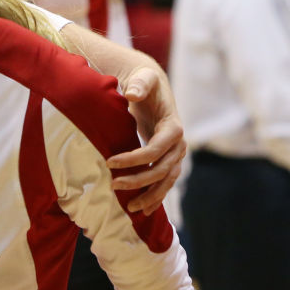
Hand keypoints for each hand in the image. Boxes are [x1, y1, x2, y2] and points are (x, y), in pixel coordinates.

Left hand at [107, 65, 186, 214]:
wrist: (153, 88)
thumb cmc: (145, 82)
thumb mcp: (143, 78)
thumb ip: (139, 84)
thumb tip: (130, 94)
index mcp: (174, 127)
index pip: (155, 150)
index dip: (134, 159)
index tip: (110, 163)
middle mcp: (179, 144)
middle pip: (161, 170)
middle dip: (139, 180)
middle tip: (114, 185)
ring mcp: (176, 155)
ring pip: (166, 181)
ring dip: (150, 196)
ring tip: (130, 208)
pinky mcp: (169, 161)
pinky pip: (165, 183)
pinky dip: (156, 197)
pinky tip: (143, 210)